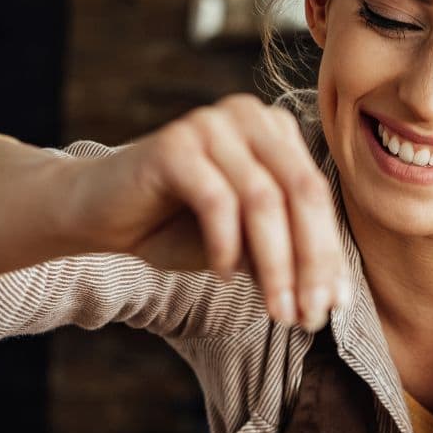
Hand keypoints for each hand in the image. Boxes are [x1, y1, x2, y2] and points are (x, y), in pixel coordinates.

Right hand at [64, 93, 347, 328]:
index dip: (329, 254)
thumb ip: (285, 255)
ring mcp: (211, 124)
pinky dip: (227, 246)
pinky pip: (217, 200)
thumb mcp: (243, 244)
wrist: (98, 214)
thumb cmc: (176, 228)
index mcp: (274, 132)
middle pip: (301, 193)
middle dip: (311, 262)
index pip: (316, 195)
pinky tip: (224, 276)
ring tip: (277, 310)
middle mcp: (248, 116)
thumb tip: (332, 298)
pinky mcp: (174, 143)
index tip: (334, 307)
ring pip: (264, 200)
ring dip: (276, 264)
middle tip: (310, 316)